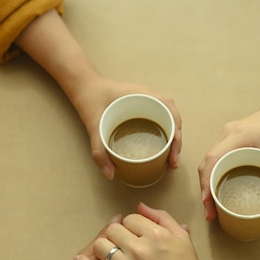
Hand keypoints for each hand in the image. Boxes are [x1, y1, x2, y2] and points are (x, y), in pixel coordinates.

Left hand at [15, 10, 181, 180]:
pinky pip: (160, 119)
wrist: (83, 85)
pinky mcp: (142, 108)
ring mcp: (147, 101)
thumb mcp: (93, 125)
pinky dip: (165, 134)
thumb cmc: (89, 99)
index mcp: (142, 95)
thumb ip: (99, 150)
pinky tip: (162, 148)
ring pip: (169, 119)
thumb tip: (111, 174)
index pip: (169, 110)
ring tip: (171, 159)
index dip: (176, 131)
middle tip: (173, 162)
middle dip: (177, 141)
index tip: (173, 150)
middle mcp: (148, 97)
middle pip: (173, 117)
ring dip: (173, 138)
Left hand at [76, 203, 224, 259]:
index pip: (130, 219)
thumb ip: (162, 218)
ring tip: (109, 254)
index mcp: (155, 234)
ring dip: (103, 247)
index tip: (133, 234)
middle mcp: (138, 249)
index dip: (130, 225)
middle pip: (113, 230)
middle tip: (121, 245)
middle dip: (116, 234)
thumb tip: (140, 207)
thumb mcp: (182, 238)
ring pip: (100, 246)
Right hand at [198, 98, 259, 219]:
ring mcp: (227, 134)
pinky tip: (218, 187)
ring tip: (212, 204)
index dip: (207, 181)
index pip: (214, 158)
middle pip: (208, 162)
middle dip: (205, 187)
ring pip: (209, 160)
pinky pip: (215, 156)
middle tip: (211, 211)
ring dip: (207, 181)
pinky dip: (213, 173)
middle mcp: (229, 133)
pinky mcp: (230, 137)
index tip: (208, 201)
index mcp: (241, 135)